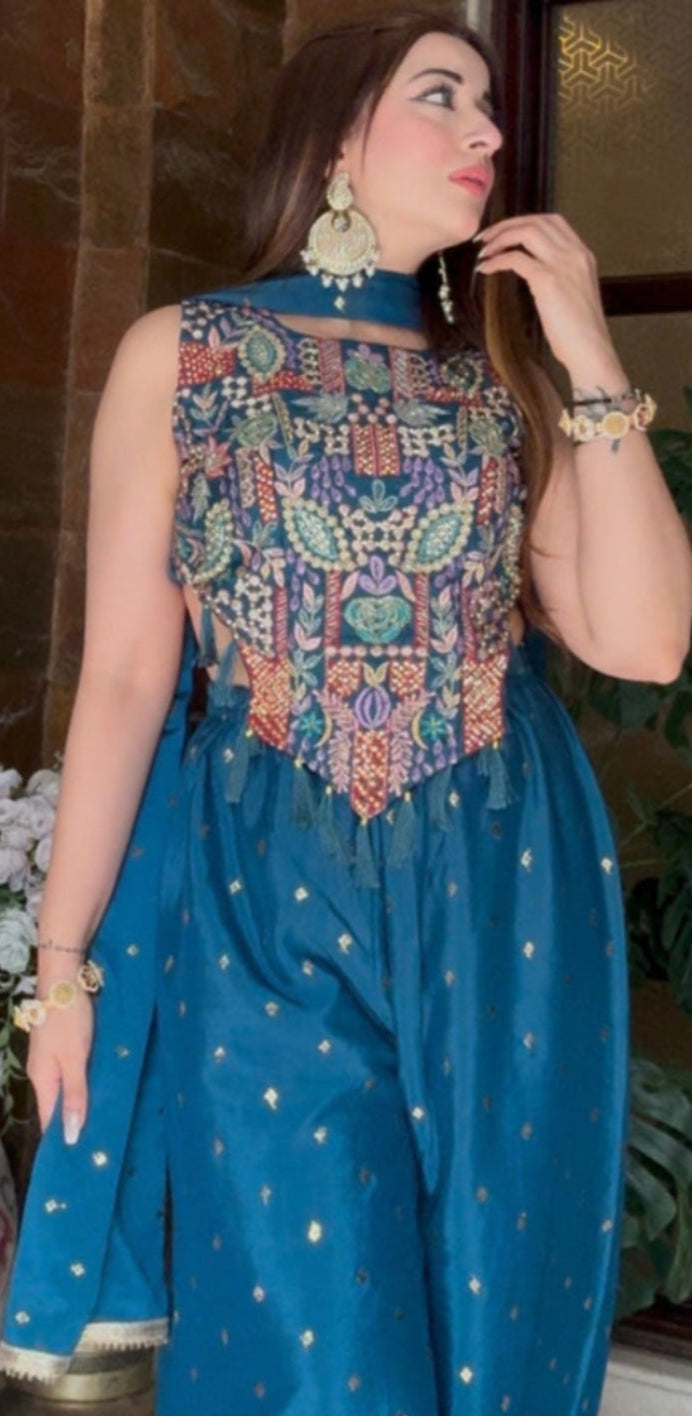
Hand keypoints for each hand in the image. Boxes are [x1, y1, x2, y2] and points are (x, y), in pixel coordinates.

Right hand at [26, 993, 93, 1143]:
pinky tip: (100, 1090)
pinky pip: (72, 1074)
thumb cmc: (68, 1020)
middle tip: (99, 1147)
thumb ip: (75, 1095)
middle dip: (74, 1125)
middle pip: (58, 1107)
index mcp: (43, 1080)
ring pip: (66, 1090)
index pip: (49, 1121)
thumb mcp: (75, 1058)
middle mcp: (44, 1073)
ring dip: (82, 1106)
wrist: (64, 978)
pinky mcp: (63, 1046)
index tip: (79, 1163)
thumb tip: (71, 1136)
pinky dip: (84, 1086)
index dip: (62, 1140)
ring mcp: (52, 1058)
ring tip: (104, 1124)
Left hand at [474, 213, 614, 372]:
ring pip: (526, 232)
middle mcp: (575, 253)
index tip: (506, 231)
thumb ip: (560, 275)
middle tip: (486, 236)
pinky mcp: (548, 280)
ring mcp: (563, 264)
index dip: (524, 221)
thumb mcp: (574, 293)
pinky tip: (486, 268)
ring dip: (500, 237)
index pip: (553, 221)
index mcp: (583, 255)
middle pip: (537, 220)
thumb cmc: (580, 332)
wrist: (591, 350)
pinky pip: (516, 258)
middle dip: (507, 224)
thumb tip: (533, 270)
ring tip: (484, 250)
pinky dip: (497, 259)